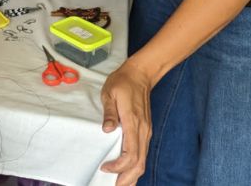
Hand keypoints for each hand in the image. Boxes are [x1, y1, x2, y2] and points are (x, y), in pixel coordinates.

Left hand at [99, 60, 154, 185]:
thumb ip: (109, 112)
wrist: (140, 74)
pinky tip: (127, 171)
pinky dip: (136, 166)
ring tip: (120, 184)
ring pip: (143, 160)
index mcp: (133, 122)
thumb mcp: (110, 93)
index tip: (104, 168)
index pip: (130, 154)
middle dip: (127, 178)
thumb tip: (106, 129)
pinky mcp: (145, 131)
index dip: (118, 166)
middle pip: (139, 163)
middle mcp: (143, 131)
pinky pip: (143, 153)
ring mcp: (146, 132)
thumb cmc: (123, 82)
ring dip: (132, 175)